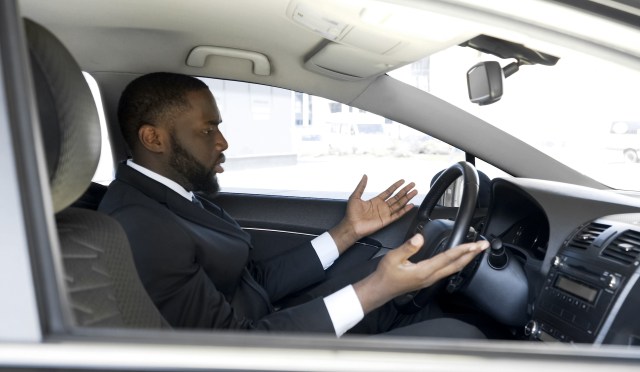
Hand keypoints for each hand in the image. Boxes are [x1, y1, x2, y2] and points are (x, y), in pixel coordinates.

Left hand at [329, 175, 417, 252]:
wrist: (351, 225)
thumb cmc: (351, 213)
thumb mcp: (355, 196)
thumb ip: (361, 186)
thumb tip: (365, 176)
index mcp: (376, 201)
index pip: (389, 191)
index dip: (396, 186)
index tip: (403, 181)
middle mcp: (382, 206)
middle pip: (397, 197)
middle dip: (405, 190)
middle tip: (412, 185)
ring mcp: (385, 213)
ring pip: (399, 204)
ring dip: (407, 198)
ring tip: (414, 192)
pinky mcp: (386, 220)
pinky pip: (398, 214)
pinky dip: (405, 210)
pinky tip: (410, 205)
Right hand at [353, 234, 489, 313]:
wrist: (381, 289)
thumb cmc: (386, 274)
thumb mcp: (393, 258)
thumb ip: (407, 247)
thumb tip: (419, 238)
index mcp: (424, 271)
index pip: (447, 258)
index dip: (462, 250)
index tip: (474, 244)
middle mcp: (431, 277)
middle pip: (456, 265)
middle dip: (471, 255)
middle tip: (483, 246)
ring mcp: (431, 279)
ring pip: (453, 269)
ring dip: (466, 259)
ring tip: (475, 251)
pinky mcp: (429, 279)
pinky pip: (447, 270)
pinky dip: (457, 262)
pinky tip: (459, 259)